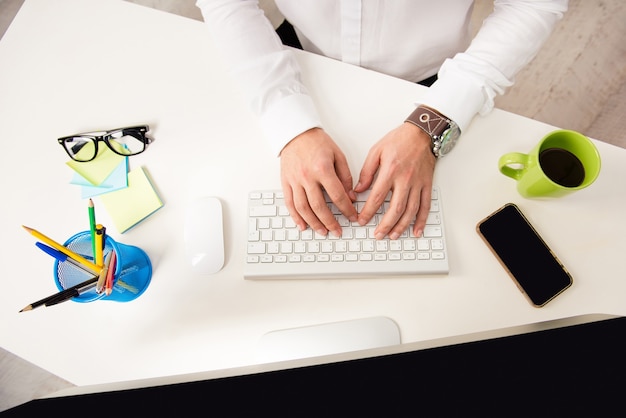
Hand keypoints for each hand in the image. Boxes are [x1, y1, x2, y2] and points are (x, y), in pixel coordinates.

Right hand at [280, 128, 357, 235]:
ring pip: (303, 208)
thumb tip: (350, 197)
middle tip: (338, 231)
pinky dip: (296, 217)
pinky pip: (290, 203)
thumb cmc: (318, 142)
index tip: (352, 217)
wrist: (296, 132)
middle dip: (330, 222)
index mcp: (323, 169)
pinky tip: (302, 225)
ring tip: (322, 231)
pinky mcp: (285, 182)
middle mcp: (307, 177)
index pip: (337, 196)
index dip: (347, 209)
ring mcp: (294, 181)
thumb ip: (345, 177)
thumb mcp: (338, 155)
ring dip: (314, 223)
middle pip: (319, 206)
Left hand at [355, 122, 435, 238]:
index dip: (368, 212)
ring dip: (401, 226)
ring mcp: (418, 184)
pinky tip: (416, 230)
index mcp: (390, 171)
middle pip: (395, 209)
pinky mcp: (427, 185)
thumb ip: (366, 172)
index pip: (377, 198)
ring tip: (392, 236)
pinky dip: (421, 220)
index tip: (362, 221)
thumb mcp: (376, 151)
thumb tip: (358, 190)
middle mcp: (405, 179)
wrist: (421, 132)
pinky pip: (425, 206)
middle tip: (377, 235)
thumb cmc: (399, 140)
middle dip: (385, 225)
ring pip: (410, 211)